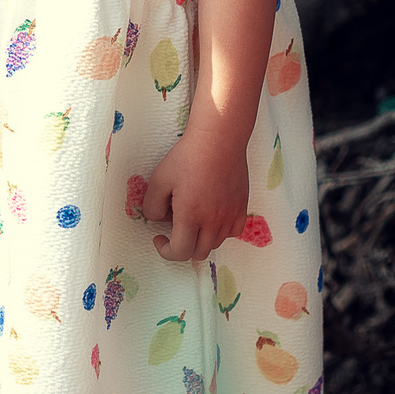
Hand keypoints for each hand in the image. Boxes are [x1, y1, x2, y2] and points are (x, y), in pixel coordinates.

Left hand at [138, 133, 248, 261]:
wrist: (219, 140)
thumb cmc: (187, 157)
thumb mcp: (158, 180)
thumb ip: (152, 206)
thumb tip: (159, 220)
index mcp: (191, 217)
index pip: (180, 252)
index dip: (165, 251)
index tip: (159, 237)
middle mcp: (214, 221)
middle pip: (198, 252)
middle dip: (181, 246)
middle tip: (173, 226)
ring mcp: (231, 216)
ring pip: (215, 243)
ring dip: (200, 238)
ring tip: (191, 215)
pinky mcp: (242, 208)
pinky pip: (232, 232)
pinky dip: (219, 231)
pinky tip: (210, 215)